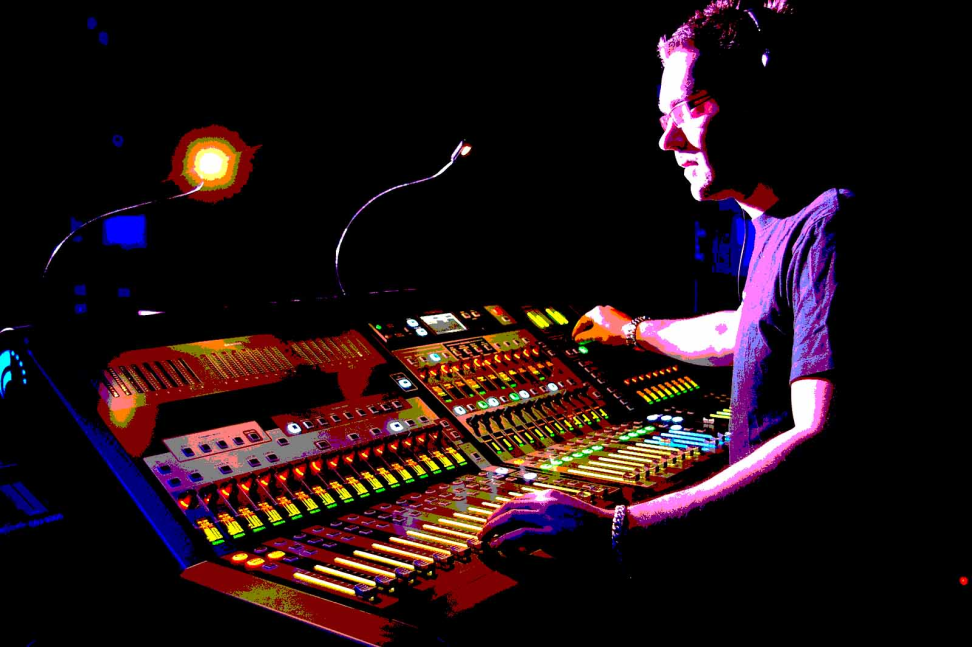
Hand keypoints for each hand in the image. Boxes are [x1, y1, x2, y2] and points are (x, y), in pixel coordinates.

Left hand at [477, 489, 612, 558]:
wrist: (613, 533)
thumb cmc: (592, 529)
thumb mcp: (567, 517)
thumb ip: (549, 518)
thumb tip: (531, 532)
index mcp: (550, 496)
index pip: (518, 499)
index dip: (502, 511)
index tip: (493, 522)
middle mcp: (546, 501)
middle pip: (510, 506)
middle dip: (493, 519)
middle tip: (482, 531)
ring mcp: (549, 515)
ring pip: (511, 518)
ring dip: (493, 529)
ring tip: (484, 540)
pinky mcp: (552, 533)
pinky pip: (520, 535)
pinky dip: (505, 541)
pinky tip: (497, 548)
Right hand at [572, 305, 632, 346]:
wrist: (632, 332)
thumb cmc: (613, 332)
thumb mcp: (595, 336)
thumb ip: (583, 337)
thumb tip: (577, 339)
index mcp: (595, 312)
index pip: (581, 322)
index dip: (576, 331)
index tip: (574, 338)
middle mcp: (603, 309)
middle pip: (590, 321)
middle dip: (585, 331)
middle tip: (581, 339)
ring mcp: (611, 312)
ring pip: (599, 322)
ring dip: (594, 330)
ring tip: (591, 339)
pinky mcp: (618, 317)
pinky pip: (606, 323)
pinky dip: (602, 329)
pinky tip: (602, 336)